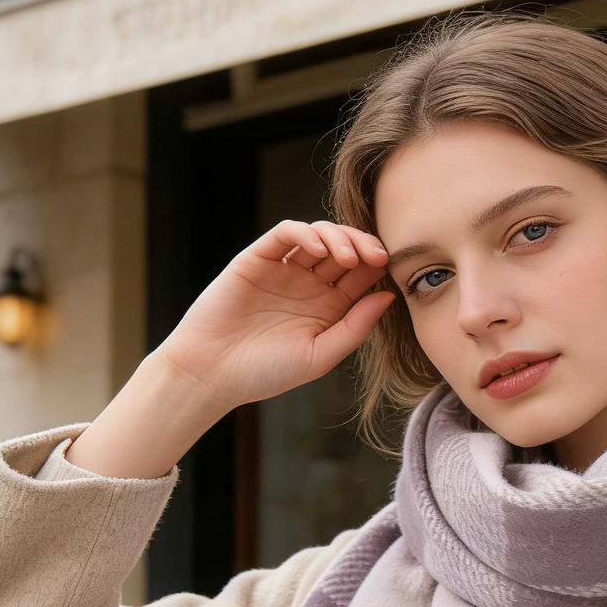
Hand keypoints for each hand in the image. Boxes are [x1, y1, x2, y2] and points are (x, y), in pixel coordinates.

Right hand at [65, 221, 392, 479]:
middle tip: (378, 255)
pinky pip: (285, 234)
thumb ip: (355, 327)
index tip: (393, 268)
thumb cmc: (266, 372)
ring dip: (339, 238)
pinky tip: (319, 250)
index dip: (378, 267)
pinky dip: (305, 234)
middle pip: (344, 250)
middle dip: (364, 246)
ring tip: (349, 257)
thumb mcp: (320, 355)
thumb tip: (388, 296)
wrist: (212, 373)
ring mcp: (283, 269)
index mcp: (328, 307)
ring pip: (318, 236)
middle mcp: (308, 284)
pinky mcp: (257, 259)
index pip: (361, 276)